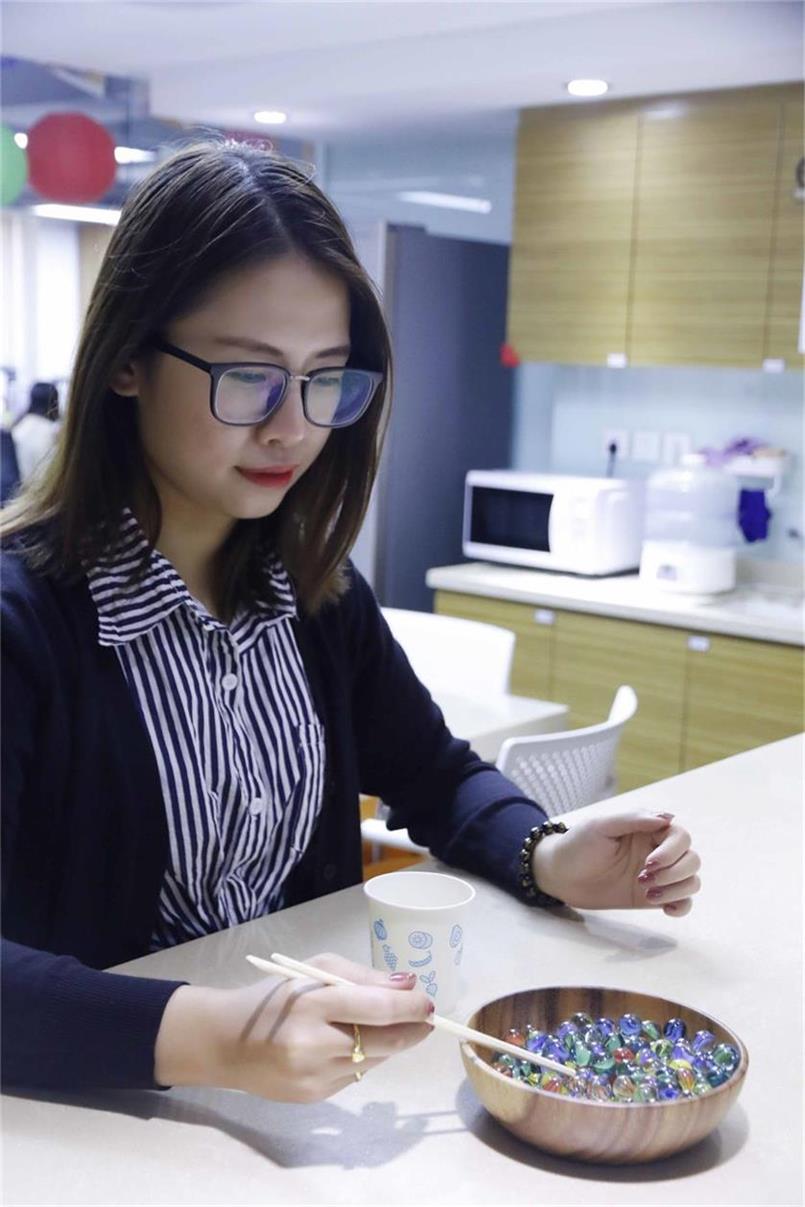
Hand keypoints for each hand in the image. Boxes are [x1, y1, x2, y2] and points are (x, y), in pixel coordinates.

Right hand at [154, 952, 433, 1101]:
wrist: (226, 1042)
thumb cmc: (275, 997)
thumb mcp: (314, 971)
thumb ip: (362, 977)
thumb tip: (408, 986)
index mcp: (311, 1005)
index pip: (376, 1008)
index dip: (411, 1007)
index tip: (428, 1002)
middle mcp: (313, 1046)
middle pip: (384, 1042)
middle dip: (414, 1029)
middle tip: (428, 1017)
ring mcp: (314, 1077)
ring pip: (374, 1061)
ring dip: (390, 1043)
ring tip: (391, 1025)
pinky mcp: (314, 1098)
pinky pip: (355, 1075)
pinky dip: (364, 1057)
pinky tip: (352, 1043)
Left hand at [530, 811, 700, 915]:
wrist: (561, 876)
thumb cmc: (578, 845)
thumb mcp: (600, 827)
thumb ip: (633, 820)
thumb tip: (666, 817)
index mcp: (647, 829)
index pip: (680, 835)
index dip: (672, 851)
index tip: (649, 863)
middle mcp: (657, 850)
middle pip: (692, 858)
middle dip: (674, 872)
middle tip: (643, 879)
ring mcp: (658, 875)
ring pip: (691, 880)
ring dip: (676, 889)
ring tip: (648, 894)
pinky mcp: (653, 896)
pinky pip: (682, 900)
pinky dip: (682, 905)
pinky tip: (666, 909)